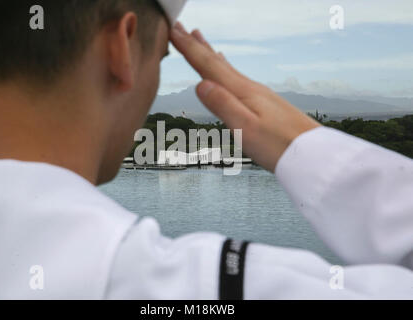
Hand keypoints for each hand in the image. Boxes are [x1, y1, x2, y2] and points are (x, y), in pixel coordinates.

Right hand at [170, 23, 320, 172]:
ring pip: (227, 68)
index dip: (189, 49)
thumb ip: (223, 105)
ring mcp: (257, 94)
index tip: (173, 31)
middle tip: (181, 27)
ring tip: (200, 39)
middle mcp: (249, 87)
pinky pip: (236, 77)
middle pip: (217, 61)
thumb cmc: (279, 145)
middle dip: (197, 44)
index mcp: (242, 91)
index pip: (209, 66)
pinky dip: (226, 68)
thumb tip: (199, 83)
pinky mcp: (263, 103)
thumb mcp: (245, 128)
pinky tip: (227, 69)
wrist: (312, 154)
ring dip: (210, 52)